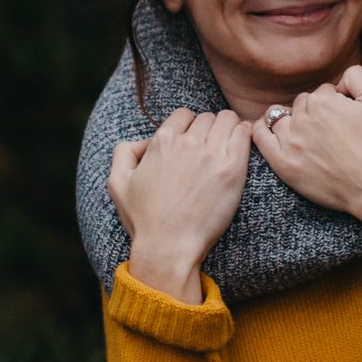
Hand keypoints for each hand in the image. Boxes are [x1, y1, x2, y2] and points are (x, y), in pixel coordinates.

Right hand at [109, 109, 250, 302]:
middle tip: (211, 149)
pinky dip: (244, 135)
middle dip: (208, 129)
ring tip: (228, 147)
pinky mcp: (232, 169)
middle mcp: (187, 143)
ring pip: (227, 120)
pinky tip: (241, 147)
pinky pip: (244, 135)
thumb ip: (124, 152)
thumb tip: (144, 142)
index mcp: (161, 142)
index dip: (188, 127)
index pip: (184, 115)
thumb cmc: (144, 220)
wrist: (169, 247)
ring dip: (228, 129)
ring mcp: (211, 155)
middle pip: (207, 117)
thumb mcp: (117, 182)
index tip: (193, 143)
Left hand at [250, 68, 361, 260]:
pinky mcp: (284, 165)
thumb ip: (357, 76)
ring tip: (307, 133)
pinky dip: (261, 129)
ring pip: (281, 118)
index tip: (348, 120)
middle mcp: (302, 119)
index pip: (323, 92)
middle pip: (302, 104)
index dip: (337, 103)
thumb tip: (338, 81)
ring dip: (292, 120)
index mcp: (323, 101)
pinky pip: (261, 138)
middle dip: (316, 112)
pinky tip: (268, 129)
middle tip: (335, 132)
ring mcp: (290, 143)